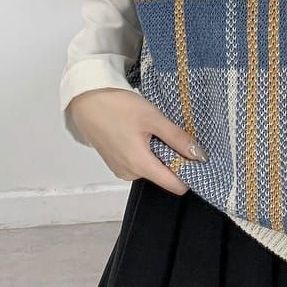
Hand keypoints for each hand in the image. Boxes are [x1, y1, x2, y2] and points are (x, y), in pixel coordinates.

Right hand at [68, 88, 205, 195]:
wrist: (86, 100)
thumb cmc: (118, 106)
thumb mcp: (154, 118)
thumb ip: (178, 138)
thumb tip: (200, 155)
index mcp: (140, 166)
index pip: (175, 185)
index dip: (191, 173)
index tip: (200, 158)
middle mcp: (130, 174)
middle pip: (164, 175)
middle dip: (175, 158)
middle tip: (177, 135)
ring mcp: (121, 169)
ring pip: (153, 167)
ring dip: (161, 152)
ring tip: (156, 130)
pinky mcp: (116, 162)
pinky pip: (140, 162)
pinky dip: (148, 150)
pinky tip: (144, 133)